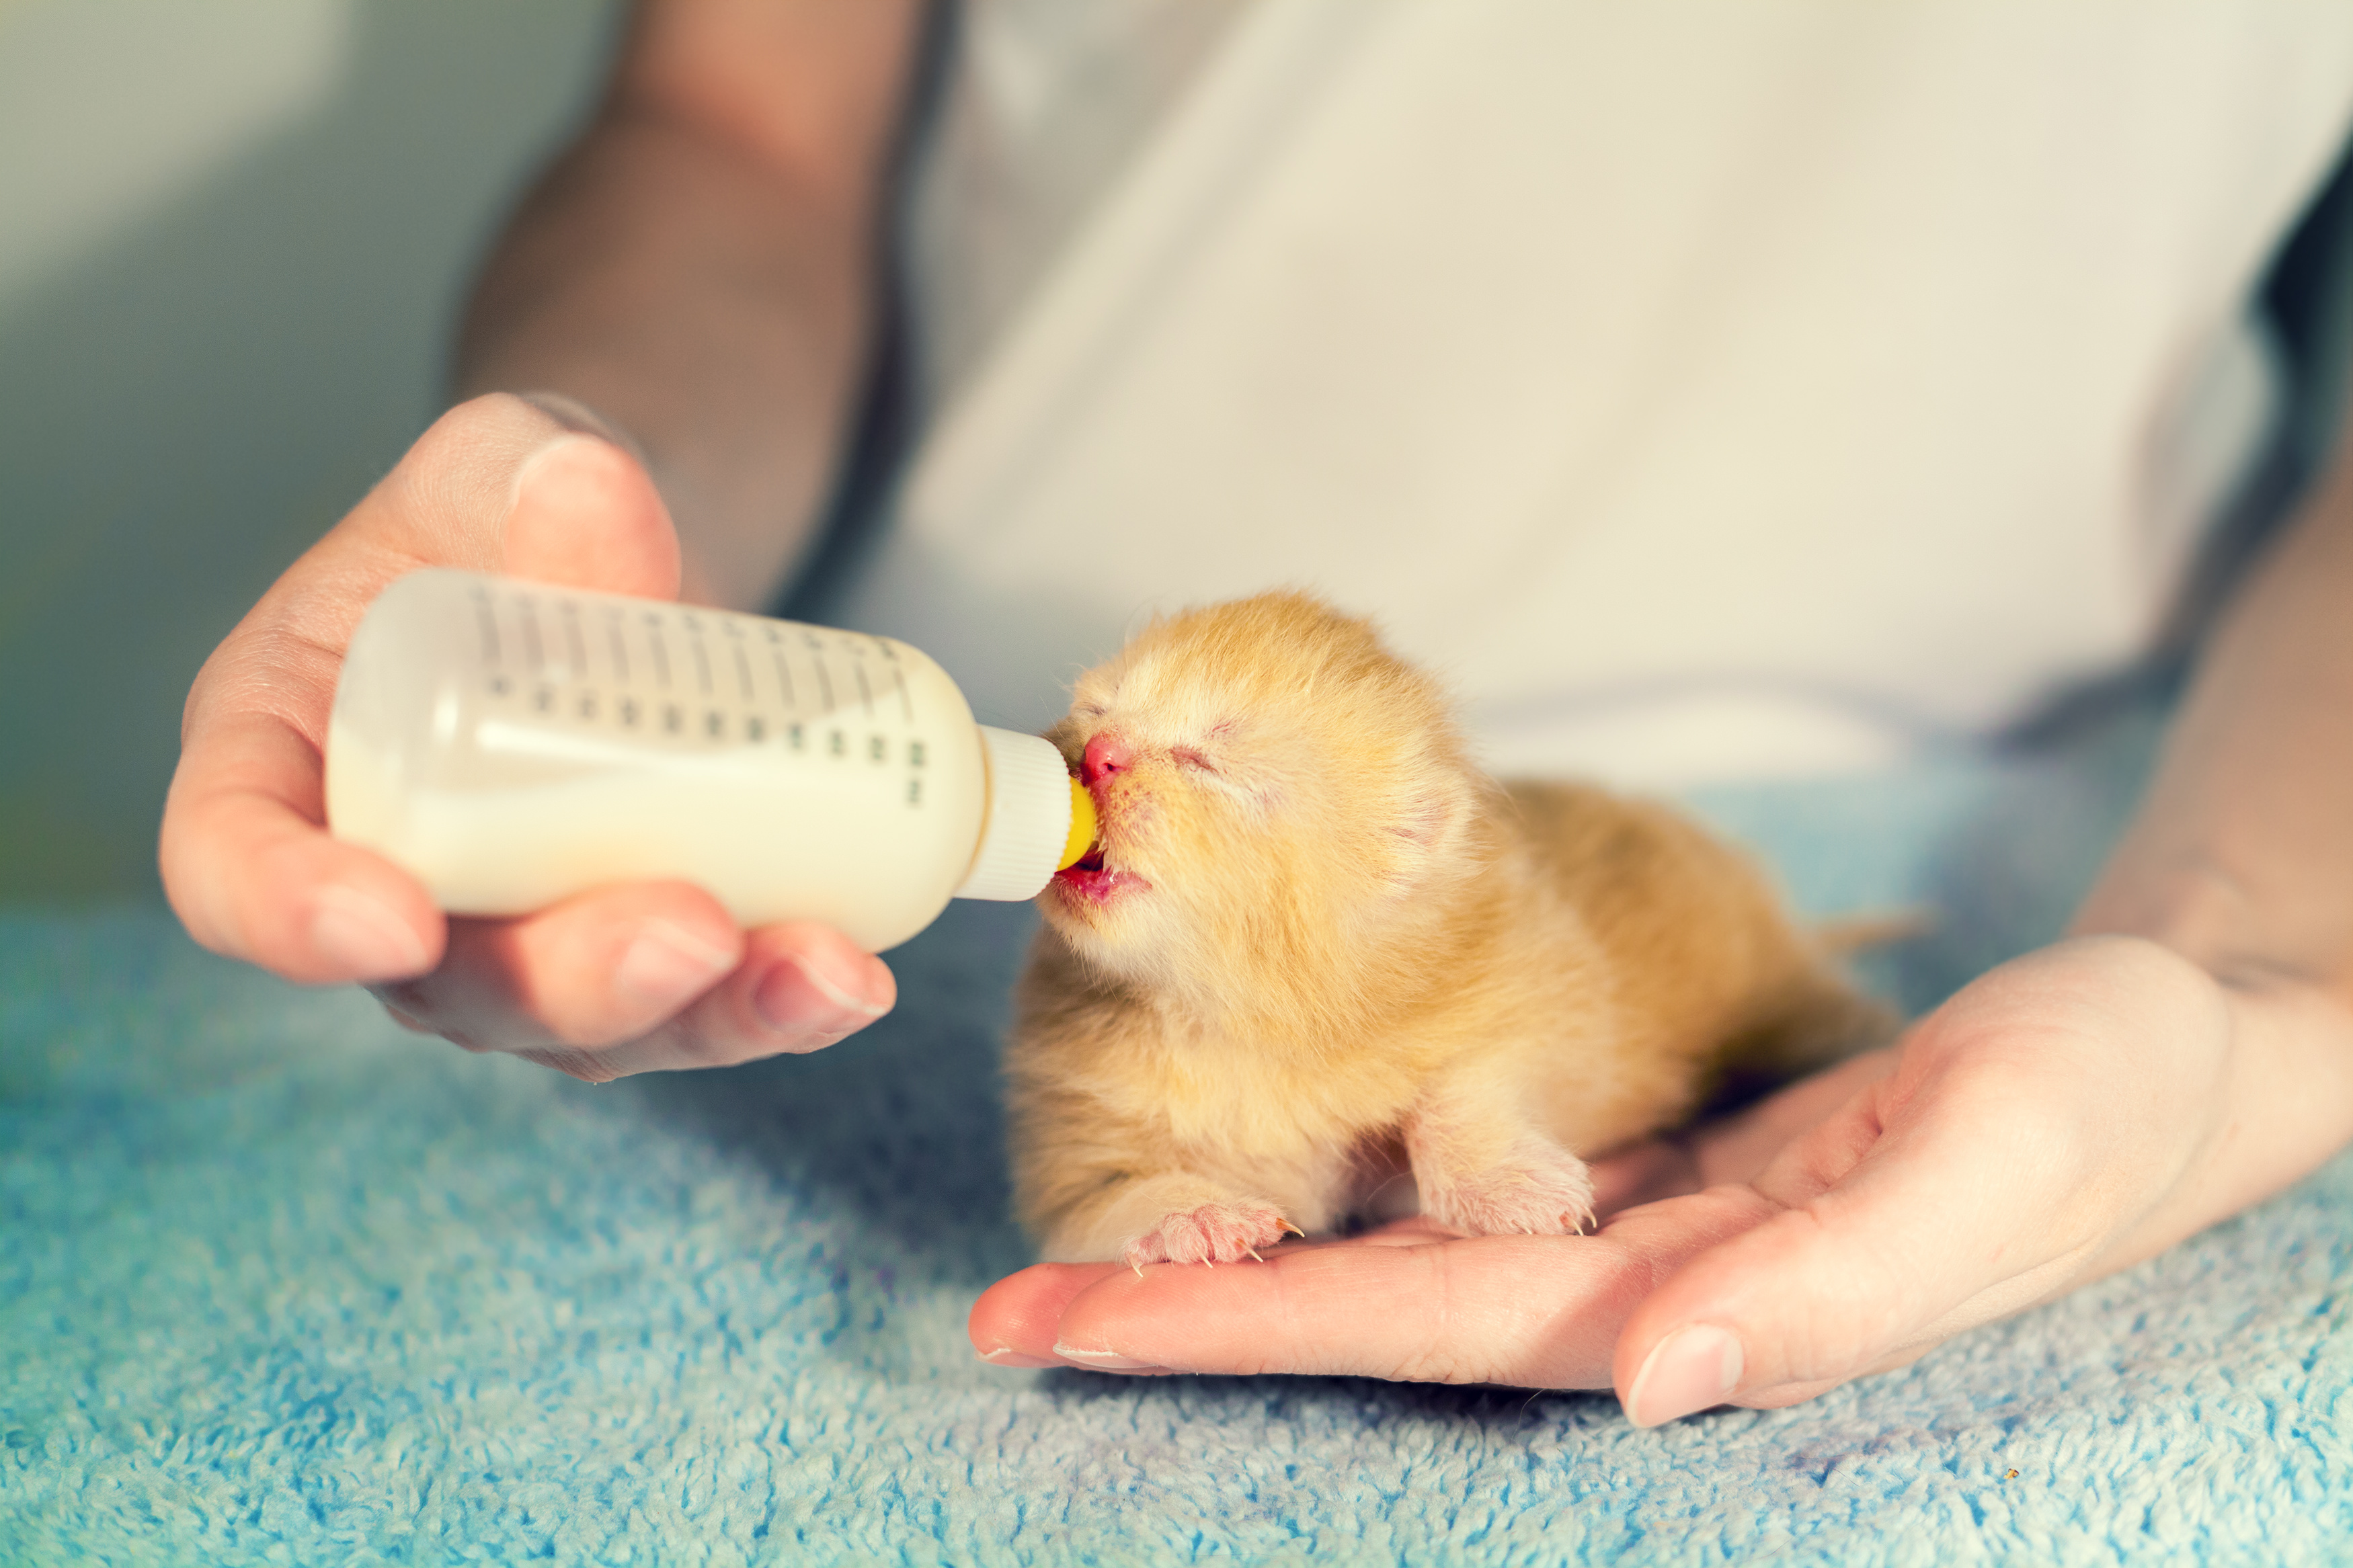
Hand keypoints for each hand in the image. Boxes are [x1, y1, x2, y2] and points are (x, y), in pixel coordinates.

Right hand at [160, 392, 895, 1079]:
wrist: (616, 558)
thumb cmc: (510, 512)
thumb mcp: (504, 459)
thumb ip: (526, 474)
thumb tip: (596, 493)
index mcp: (277, 750)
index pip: (230, 863)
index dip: (290, 912)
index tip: (389, 916)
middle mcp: (382, 875)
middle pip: (444, 980)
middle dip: (570, 977)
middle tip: (685, 932)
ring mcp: (507, 939)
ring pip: (584, 1023)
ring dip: (706, 1014)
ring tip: (818, 970)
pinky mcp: (627, 955)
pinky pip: (690, 1009)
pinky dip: (777, 1003)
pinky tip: (853, 979)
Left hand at [970, 936, 2352, 1419]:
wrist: (2159, 1040)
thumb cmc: (2097, 1111)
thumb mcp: (1990, 1181)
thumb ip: (1821, 1299)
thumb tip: (1645, 1383)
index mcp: (1683, 1304)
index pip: (1414, 1324)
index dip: (1236, 1327)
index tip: (1064, 1326)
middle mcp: (1626, 1275)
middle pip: (1365, 1295)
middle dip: (1187, 1307)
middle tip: (1002, 1307)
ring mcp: (1626, 1211)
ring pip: (1396, 1233)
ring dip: (1244, 1238)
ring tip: (1079, 1248)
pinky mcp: (1642, 1141)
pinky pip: (1464, 1163)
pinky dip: (1349, 1166)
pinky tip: (1266, 1156)